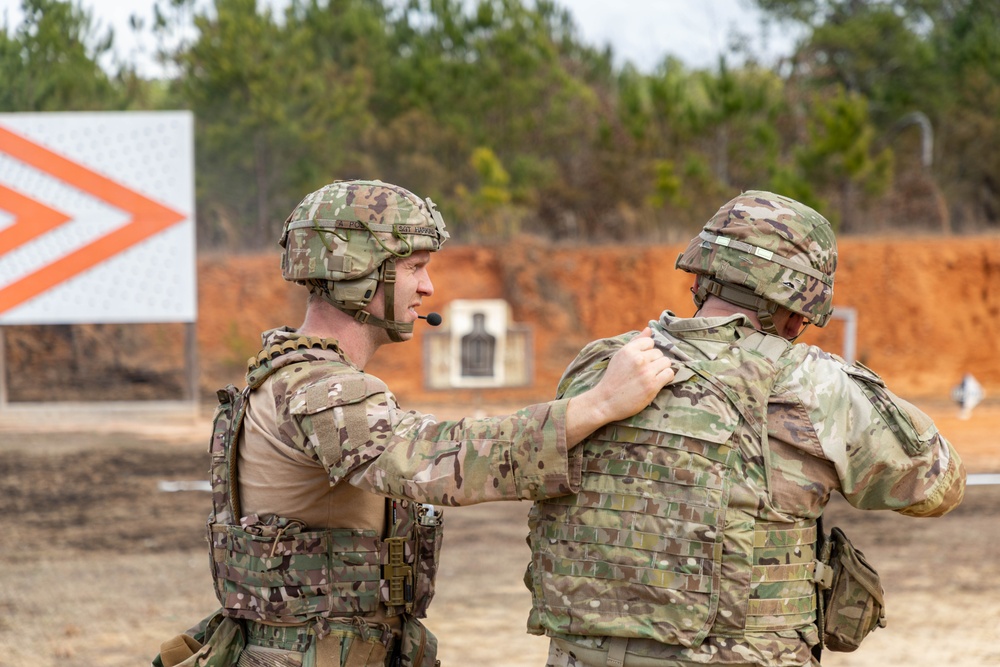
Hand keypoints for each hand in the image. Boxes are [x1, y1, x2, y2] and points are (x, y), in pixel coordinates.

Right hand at [565, 328, 673, 445]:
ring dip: (661, 369)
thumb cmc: (613, 378)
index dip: (647, 352)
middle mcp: (638, 359)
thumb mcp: (620, 356)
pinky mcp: (652, 385)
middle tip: (645, 372)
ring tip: (651, 377)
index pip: (650, 342)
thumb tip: (649, 329)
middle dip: (654, 362)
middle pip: (659, 353)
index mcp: (628, 350)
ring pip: (666, 362)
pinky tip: (656, 382)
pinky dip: (666, 378)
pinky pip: (669, 374)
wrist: (605, 401)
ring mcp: (646, 372)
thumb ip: (635, 342)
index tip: (641, 361)